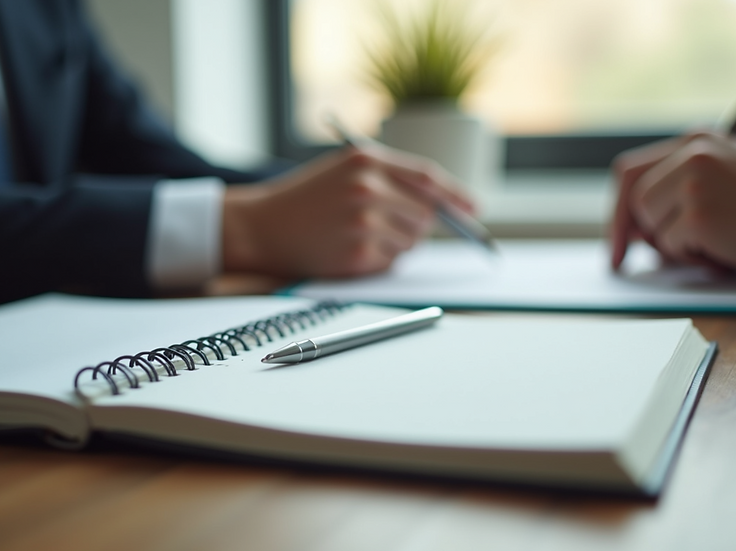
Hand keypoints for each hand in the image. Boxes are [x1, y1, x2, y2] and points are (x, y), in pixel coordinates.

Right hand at [220, 144, 474, 277]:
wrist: (262, 226)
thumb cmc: (307, 198)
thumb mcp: (345, 171)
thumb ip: (391, 178)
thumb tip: (443, 205)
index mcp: (367, 160)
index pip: (427, 178)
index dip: (455, 195)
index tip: (474, 209)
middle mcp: (368, 188)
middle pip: (425, 214)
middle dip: (417, 224)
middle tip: (389, 225)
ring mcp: (363, 223)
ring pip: (411, 241)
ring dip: (397, 243)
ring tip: (360, 235)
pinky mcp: (357, 255)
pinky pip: (391, 261)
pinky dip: (380, 260)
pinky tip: (351, 249)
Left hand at [610, 131, 735, 277]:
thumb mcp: (726, 180)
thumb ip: (683, 188)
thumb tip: (634, 225)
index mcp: (697, 140)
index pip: (632, 170)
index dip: (618, 207)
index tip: (615, 238)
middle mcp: (693, 153)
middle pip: (634, 197)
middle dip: (628, 232)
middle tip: (620, 260)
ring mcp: (695, 181)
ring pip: (650, 224)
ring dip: (671, 245)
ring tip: (711, 245)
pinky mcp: (699, 212)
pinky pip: (670, 246)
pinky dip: (691, 257)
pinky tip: (723, 252)